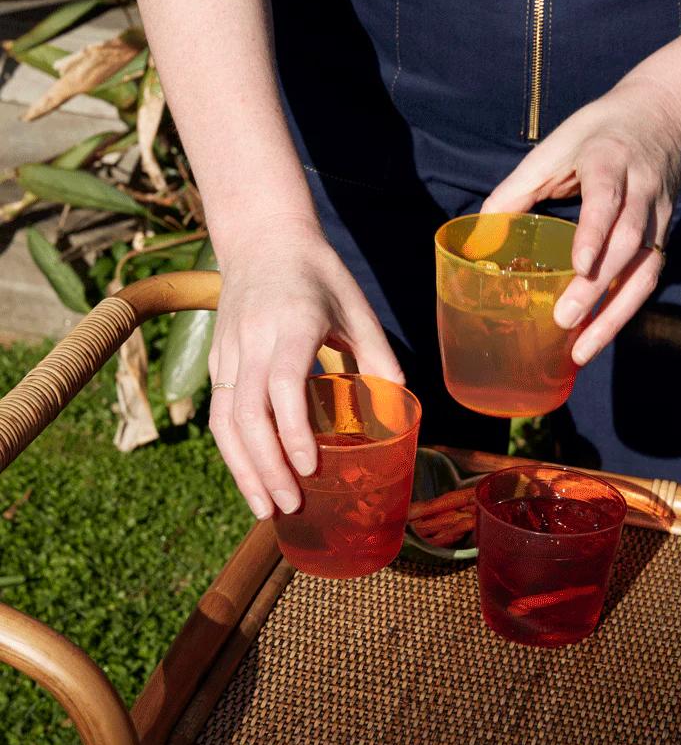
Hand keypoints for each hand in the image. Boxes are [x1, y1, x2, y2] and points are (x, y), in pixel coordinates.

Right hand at [208, 216, 403, 519]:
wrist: (261, 236)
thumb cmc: (317, 273)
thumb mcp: (356, 305)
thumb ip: (378, 355)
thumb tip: (398, 409)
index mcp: (292, 322)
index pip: (283, 384)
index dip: (293, 430)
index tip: (310, 467)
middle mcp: (253, 338)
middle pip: (247, 413)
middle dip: (266, 467)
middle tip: (290, 506)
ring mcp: (229, 350)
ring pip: (224, 419)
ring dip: (243, 469)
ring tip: (266, 509)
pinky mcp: (217, 359)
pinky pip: (220, 413)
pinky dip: (234, 452)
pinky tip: (253, 480)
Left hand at [482, 77, 680, 364]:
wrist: (665, 115)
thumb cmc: (597, 134)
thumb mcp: (555, 146)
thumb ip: (517, 189)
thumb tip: (479, 236)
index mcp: (611, 161)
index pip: (607, 197)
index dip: (595, 230)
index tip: (580, 264)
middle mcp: (642, 190)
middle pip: (626, 241)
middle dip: (597, 285)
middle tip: (564, 320)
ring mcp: (658, 217)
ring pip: (644, 269)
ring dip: (615, 314)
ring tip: (582, 351)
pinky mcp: (663, 237)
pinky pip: (646, 280)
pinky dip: (623, 312)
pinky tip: (596, 337)